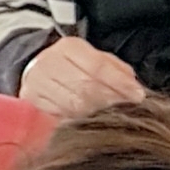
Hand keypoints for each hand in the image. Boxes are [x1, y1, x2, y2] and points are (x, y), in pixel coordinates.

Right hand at [18, 36, 145, 119]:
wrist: (38, 73)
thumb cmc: (75, 68)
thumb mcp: (98, 60)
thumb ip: (118, 72)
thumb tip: (135, 90)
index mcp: (68, 48)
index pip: (97, 66)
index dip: (119, 83)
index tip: (138, 96)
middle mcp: (49, 62)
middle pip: (85, 88)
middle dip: (109, 101)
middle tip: (123, 109)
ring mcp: (37, 83)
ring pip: (73, 106)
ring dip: (94, 114)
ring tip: (104, 115)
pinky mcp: (31, 103)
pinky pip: (60, 117)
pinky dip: (76, 121)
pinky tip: (85, 120)